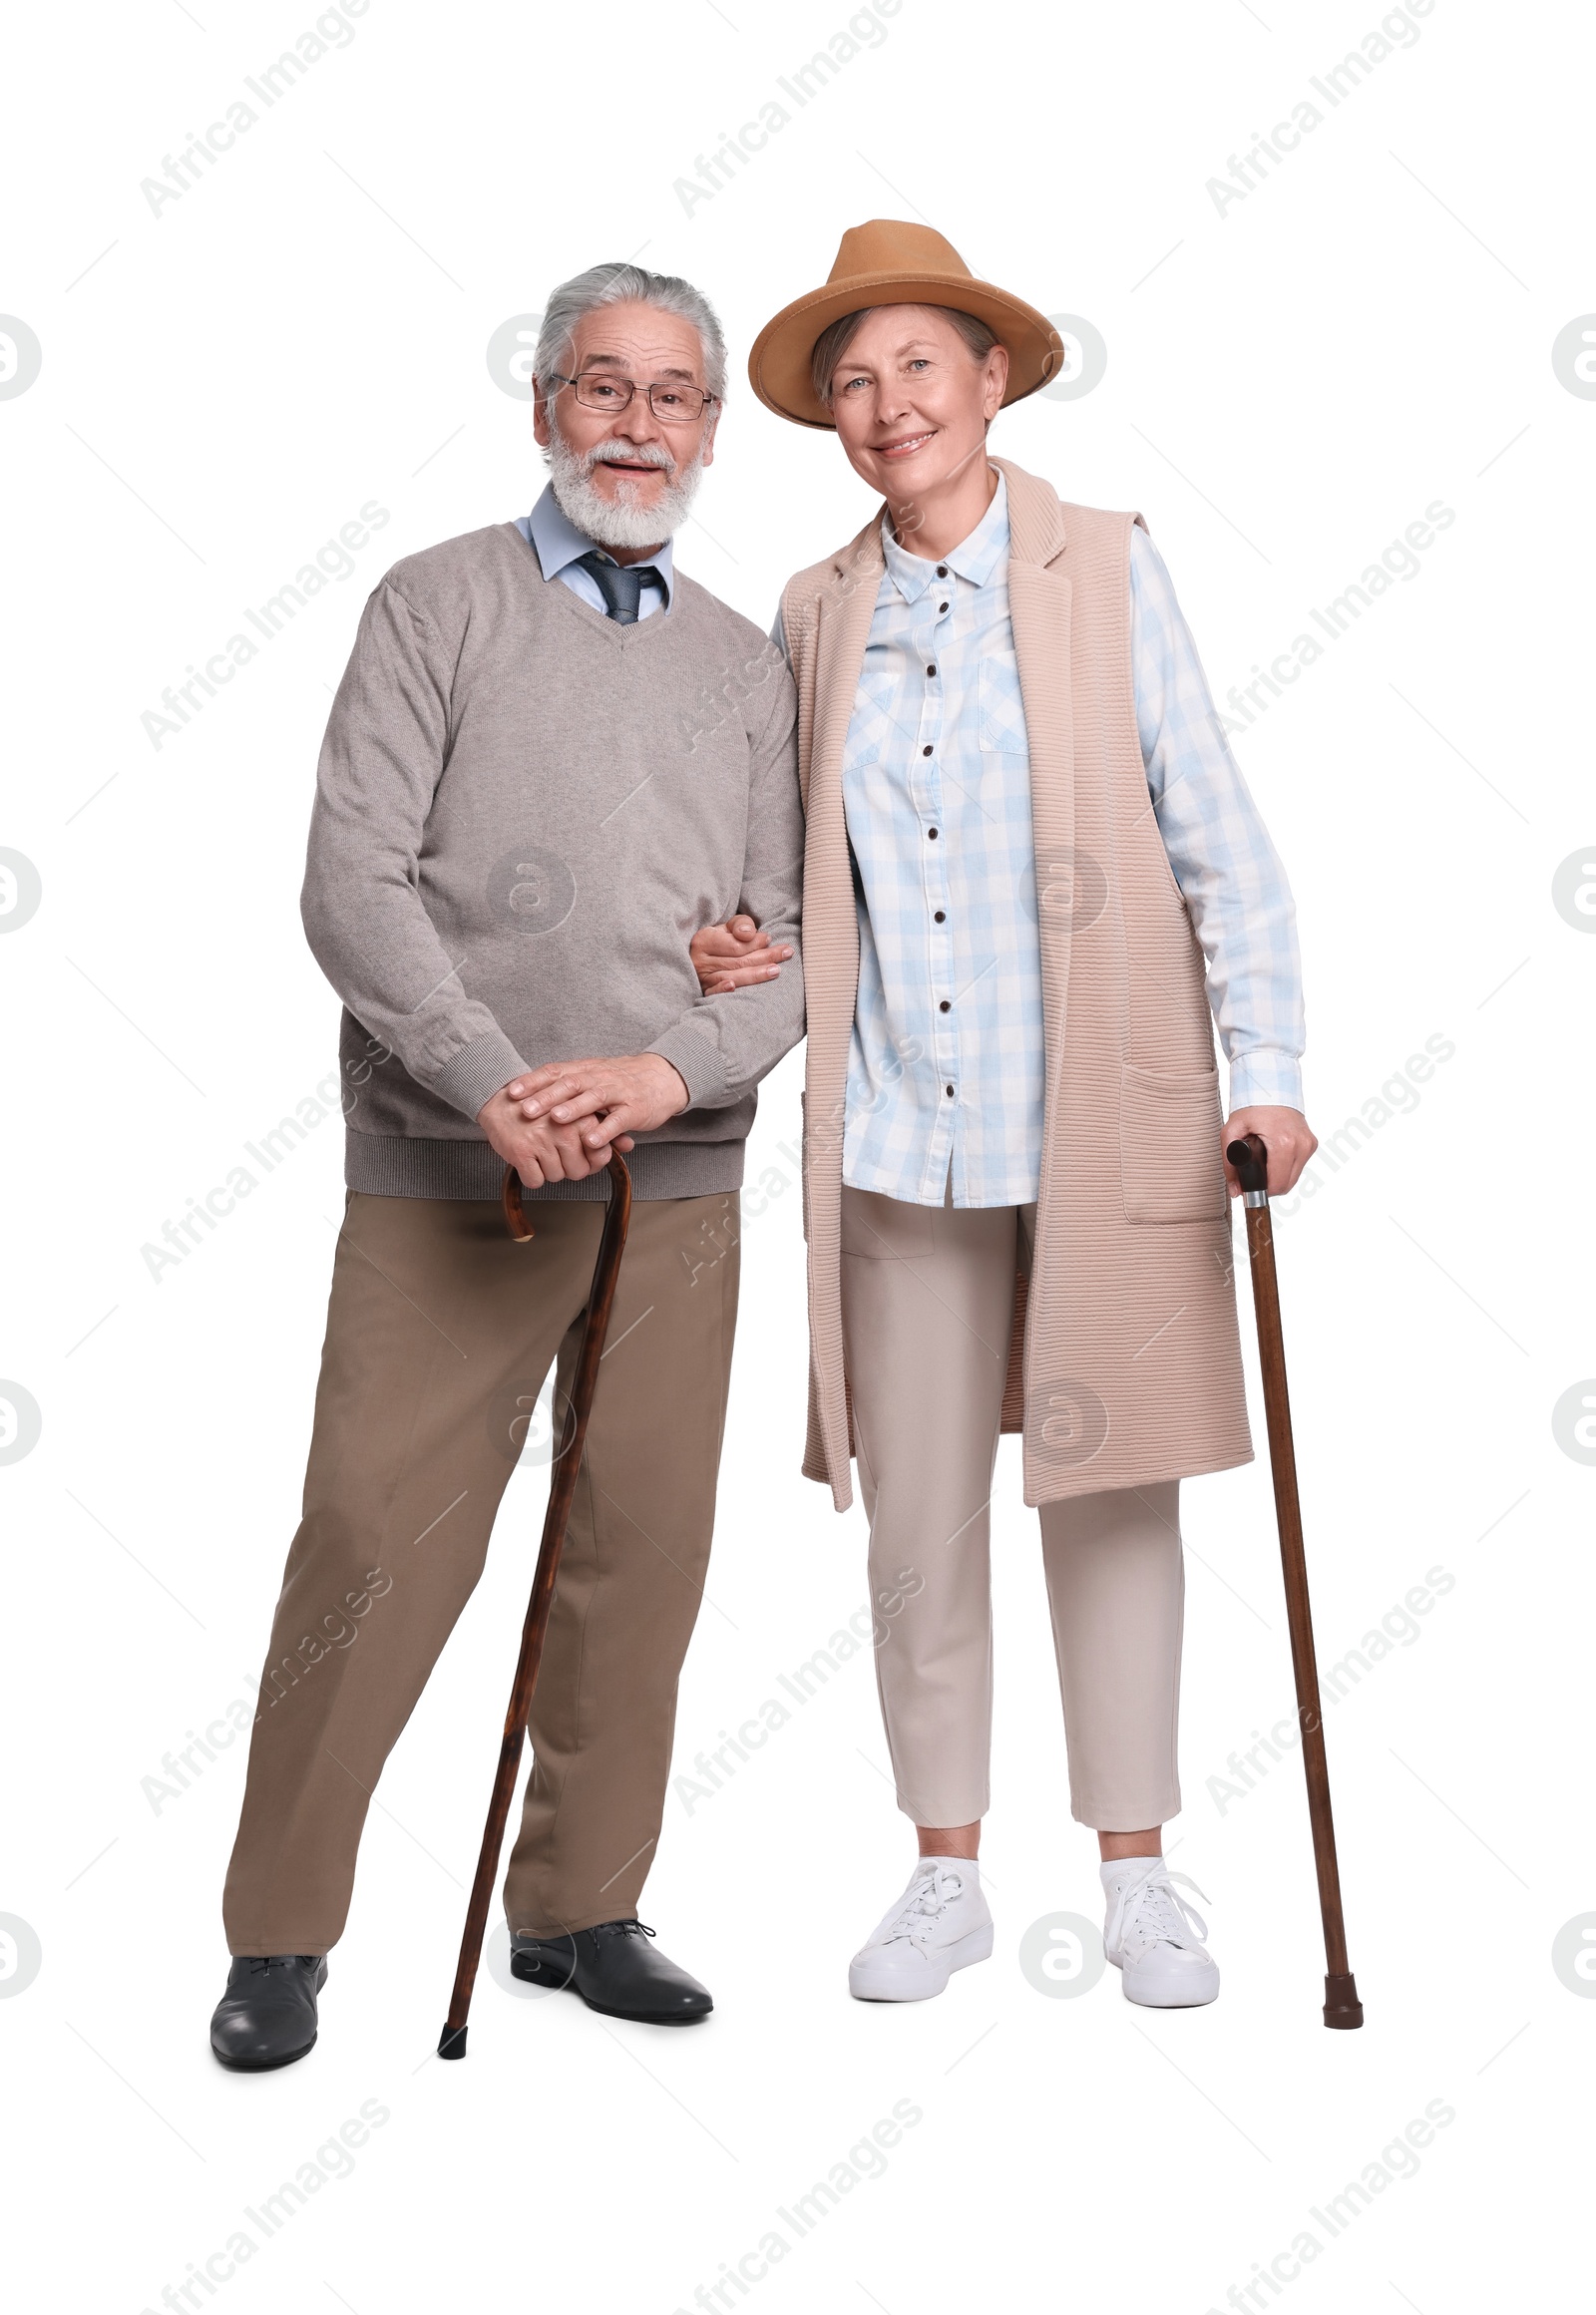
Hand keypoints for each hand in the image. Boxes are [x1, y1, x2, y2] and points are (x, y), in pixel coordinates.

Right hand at [477, 1083, 611, 1188]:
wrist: (498, 1099)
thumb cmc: (541, 1107)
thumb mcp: (575, 1113)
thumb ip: (604, 1128)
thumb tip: (629, 1145)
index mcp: (581, 1118)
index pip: (600, 1157)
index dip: (590, 1161)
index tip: (578, 1153)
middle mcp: (565, 1130)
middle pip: (579, 1172)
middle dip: (567, 1167)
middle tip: (554, 1152)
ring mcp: (543, 1142)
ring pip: (556, 1177)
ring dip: (547, 1169)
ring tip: (539, 1149)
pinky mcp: (521, 1152)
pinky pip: (535, 1181)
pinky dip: (530, 1175)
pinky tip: (527, 1157)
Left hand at [506, 1052, 689, 1151]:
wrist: (662, 1076)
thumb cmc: (621, 1080)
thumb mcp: (590, 1077)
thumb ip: (564, 1085)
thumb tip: (528, 1096)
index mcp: (584, 1071)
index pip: (554, 1072)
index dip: (532, 1082)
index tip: (511, 1093)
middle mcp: (598, 1079)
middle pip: (569, 1084)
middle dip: (546, 1097)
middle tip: (526, 1109)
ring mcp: (617, 1093)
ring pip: (593, 1099)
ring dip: (573, 1109)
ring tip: (555, 1120)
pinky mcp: (634, 1109)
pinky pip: (618, 1120)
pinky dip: (605, 1131)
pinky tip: (591, 1142)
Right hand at [689, 913, 792, 994]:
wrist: (702, 957)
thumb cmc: (720, 940)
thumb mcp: (728, 927)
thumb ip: (741, 924)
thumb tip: (749, 934)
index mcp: (704, 940)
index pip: (735, 945)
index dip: (754, 943)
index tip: (769, 939)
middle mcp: (701, 960)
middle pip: (737, 961)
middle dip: (764, 957)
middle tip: (786, 953)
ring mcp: (702, 978)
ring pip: (730, 977)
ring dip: (754, 976)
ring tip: (776, 971)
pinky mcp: (703, 992)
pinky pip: (712, 993)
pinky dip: (721, 990)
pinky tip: (733, 988)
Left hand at [1221, 1106, 1316, 1198]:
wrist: (1270, 1087)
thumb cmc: (1251, 1107)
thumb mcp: (1231, 1132)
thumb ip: (1229, 1164)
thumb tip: (1236, 1191)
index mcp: (1284, 1144)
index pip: (1277, 1185)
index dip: (1261, 1190)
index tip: (1251, 1185)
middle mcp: (1301, 1145)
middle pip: (1287, 1185)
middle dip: (1270, 1184)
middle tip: (1255, 1173)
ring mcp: (1309, 1144)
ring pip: (1294, 1177)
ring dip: (1279, 1175)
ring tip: (1264, 1160)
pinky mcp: (1312, 1143)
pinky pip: (1299, 1165)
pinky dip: (1286, 1165)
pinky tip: (1275, 1153)